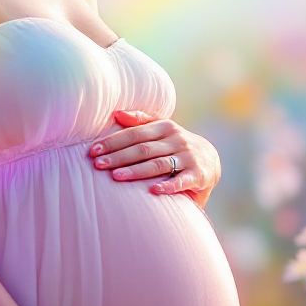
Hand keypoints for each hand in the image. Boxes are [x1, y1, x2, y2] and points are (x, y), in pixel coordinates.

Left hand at [87, 110, 220, 207]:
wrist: (211, 161)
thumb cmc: (177, 145)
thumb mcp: (163, 129)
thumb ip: (141, 121)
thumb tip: (117, 113)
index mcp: (165, 127)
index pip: (134, 134)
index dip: (113, 142)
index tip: (94, 150)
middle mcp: (176, 139)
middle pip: (143, 149)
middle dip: (118, 157)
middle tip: (98, 164)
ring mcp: (188, 157)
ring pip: (158, 164)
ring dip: (136, 171)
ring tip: (116, 177)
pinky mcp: (198, 175)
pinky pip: (181, 181)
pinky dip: (168, 186)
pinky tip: (153, 191)